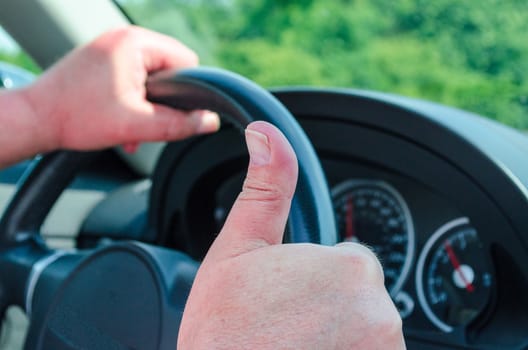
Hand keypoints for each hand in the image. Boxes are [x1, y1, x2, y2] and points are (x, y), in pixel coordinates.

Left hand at [24, 26, 218, 151]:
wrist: (34, 119)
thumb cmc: (75, 116)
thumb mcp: (136, 125)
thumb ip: (178, 124)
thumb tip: (210, 121)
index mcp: (135, 43)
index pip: (186, 61)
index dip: (188, 92)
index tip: (174, 114)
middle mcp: (123, 38)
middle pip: (169, 70)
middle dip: (164, 102)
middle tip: (147, 124)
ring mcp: (111, 46)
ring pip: (151, 76)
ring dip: (147, 105)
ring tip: (131, 128)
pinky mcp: (102, 59)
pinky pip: (132, 76)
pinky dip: (133, 100)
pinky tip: (122, 121)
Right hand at [178, 121, 404, 348]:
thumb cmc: (224, 336)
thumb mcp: (237, 253)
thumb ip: (265, 190)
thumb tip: (267, 134)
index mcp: (345, 268)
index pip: (347, 259)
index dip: (310, 278)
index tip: (284, 298)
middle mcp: (377, 311)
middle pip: (357, 296)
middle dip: (325, 307)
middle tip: (283, 327)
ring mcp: (383, 349)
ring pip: (363, 329)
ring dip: (335, 337)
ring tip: (291, 347)